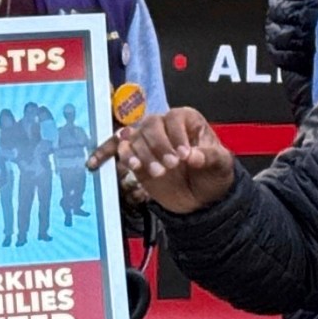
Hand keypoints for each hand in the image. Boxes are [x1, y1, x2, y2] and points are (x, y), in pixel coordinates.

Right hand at [89, 105, 236, 212]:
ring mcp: (148, 142)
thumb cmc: (213, 175)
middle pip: (150, 126)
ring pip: (134, 139)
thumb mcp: (221, 165)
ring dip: (141, 155)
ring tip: (155, 173)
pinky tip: (96, 163)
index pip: (174, 118)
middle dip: (158, 146)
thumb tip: (193, 156)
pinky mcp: (136, 158)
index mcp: (186, 120)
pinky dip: (108, 154)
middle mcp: (164, 127)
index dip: (177, 136)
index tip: (185, 155)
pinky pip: (118, 151)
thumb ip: (209, 157)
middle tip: (171, 165)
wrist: (203, 199)